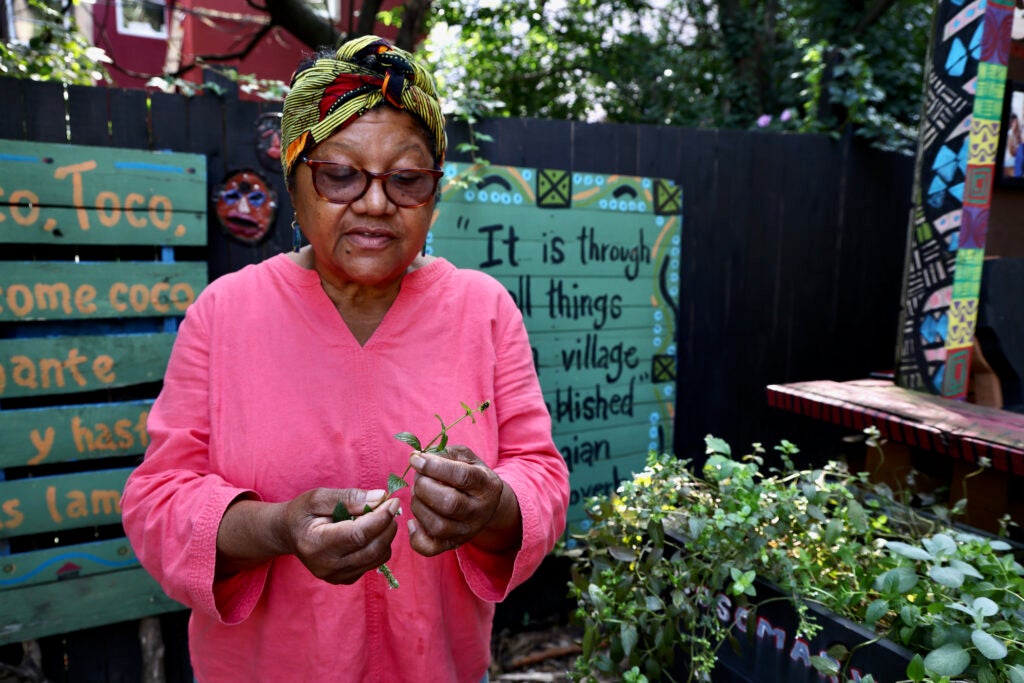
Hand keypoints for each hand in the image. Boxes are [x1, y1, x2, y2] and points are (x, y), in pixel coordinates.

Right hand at [279, 488, 399, 583]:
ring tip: (379, 517)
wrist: (290, 534)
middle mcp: (326, 567)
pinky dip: (379, 545)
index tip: (392, 501)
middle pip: (372, 549)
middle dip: (388, 525)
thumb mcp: (318, 498)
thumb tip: (380, 497)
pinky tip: (370, 531)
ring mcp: (336, 577)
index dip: (380, 518)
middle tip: (391, 506)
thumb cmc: (303, 513)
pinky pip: (374, 563)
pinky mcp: (345, 579)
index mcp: (316, 545)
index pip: (358, 535)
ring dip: (386, 535)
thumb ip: (348, 497)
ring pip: (377, 557)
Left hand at [406, 445, 520, 556]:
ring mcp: (467, 531)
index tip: (416, 459)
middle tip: (418, 478)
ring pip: (437, 525)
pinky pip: (430, 548)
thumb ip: (444, 453)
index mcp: (487, 485)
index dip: (434, 467)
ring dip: (418, 506)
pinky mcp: (453, 544)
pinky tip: (413, 520)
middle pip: (449, 503)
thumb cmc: (471, 474)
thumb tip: (417, 457)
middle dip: (424, 487)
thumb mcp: (466, 458)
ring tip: (417, 493)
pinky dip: (415, 535)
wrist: (486, 503)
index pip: (462, 476)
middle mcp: (479, 511)